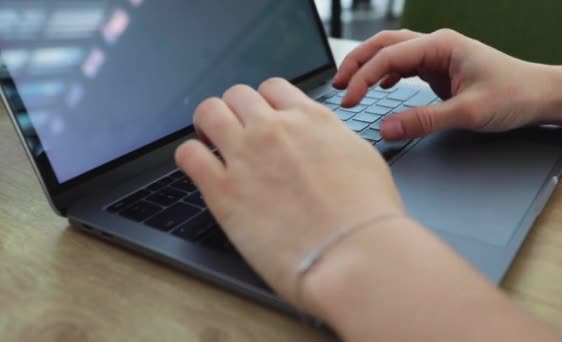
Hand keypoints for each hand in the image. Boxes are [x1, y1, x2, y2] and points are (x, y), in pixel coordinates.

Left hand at [175, 78, 404, 304]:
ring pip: (208, 112)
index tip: (264, 119)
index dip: (265, 103)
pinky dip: (191, 156)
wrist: (354, 253)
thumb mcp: (361, 158)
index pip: (273, 88)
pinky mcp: (223, 191)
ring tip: (212, 143)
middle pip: (237, 95)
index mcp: (310, 120)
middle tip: (238, 132)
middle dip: (236, 111)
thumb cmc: (368, 215)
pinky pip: (188, 154)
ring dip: (208, 124)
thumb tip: (319, 139)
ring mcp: (246, 156)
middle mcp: (274, 129)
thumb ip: (331, 139)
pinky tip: (201, 169)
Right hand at [334, 29, 554, 139]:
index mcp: (441, 46)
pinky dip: (387, 74)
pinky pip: (405, 66)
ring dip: (369, 67)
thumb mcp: (468, 112)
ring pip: (392, 53)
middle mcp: (436, 45)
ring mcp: (438, 56)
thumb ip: (424, 120)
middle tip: (337, 85)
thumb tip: (387, 129)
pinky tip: (381, 87)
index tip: (348, 100)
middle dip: (357, 63)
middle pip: (384, 45)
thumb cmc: (513, 95)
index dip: (363, 78)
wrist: (540, 94)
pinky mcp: (440, 69)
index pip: (389, 57)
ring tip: (349, 85)